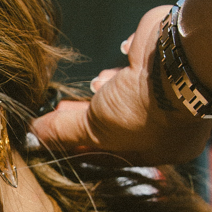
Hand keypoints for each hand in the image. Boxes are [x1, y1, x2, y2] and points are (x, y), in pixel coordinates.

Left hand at [30, 6, 211, 164]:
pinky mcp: (161, 58)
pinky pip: (138, 64)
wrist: (176, 63)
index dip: (87, 146)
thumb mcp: (98, 131)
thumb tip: (35, 136)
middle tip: (63, 110)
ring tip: (94, 86)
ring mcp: (168, 88)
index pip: (118, 153)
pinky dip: (123, 65)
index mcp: (163, 149)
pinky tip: (118, 62)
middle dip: (90, 116)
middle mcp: (170, 122)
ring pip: (129, 93)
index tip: (60, 137)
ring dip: (107, 90)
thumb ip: (66, 133)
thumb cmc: (145, 110)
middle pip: (121, 122)